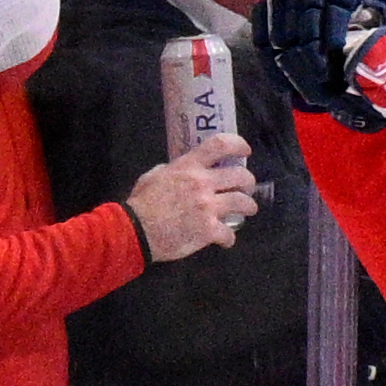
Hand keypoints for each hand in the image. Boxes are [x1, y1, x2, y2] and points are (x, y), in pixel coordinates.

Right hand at [128, 129, 258, 258]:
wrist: (136, 231)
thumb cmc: (141, 203)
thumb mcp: (154, 175)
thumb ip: (173, 170)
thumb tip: (183, 170)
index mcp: (188, 166)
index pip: (219, 145)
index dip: (238, 145)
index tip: (245, 151)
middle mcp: (202, 183)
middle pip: (240, 176)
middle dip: (248, 182)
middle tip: (246, 188)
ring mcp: (208, 207)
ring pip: (243, 203)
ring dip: (248, 207)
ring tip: (247, 211)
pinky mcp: (209, 230)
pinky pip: (229, 233)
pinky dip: (229, 238)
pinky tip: (225, 240)